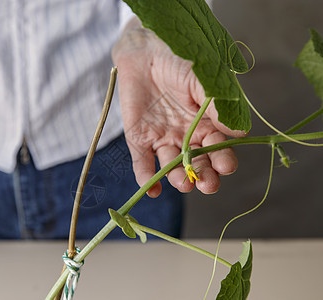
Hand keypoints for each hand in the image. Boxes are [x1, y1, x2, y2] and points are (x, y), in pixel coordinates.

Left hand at [112, 17, 244, 197]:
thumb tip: (239, 133)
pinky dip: (147, 178)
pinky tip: (154, 190)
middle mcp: (187, 137)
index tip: (225, 165)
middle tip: (207, 183)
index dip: (223, 160)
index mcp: (207, 124)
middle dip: (204, 176)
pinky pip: (143, 163)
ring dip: (179, 178)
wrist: (146, 49)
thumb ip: (217, 106)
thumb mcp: (203, 80)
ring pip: (173, 167)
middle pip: (198, 164)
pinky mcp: (140, 139)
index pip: (219, 149)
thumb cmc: (180, 60)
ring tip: (184, 182)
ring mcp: (163, 139)